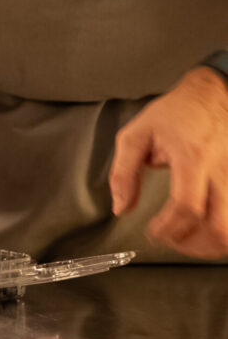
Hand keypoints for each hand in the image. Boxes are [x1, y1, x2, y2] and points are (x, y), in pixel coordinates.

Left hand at [110, 67, 227, 258]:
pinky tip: (205, 228)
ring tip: (188, 240)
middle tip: (172, 241)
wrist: (213, 93)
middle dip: (193, 245)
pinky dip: (223, 231)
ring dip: (211, 243)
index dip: (169, 228)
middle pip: (221, 226)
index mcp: (193, 158)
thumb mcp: (136, 135)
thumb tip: (121, 208)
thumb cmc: (175, 113)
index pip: (187, 206)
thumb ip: (124, 173)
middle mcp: (222, 171)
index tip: (153, 232)